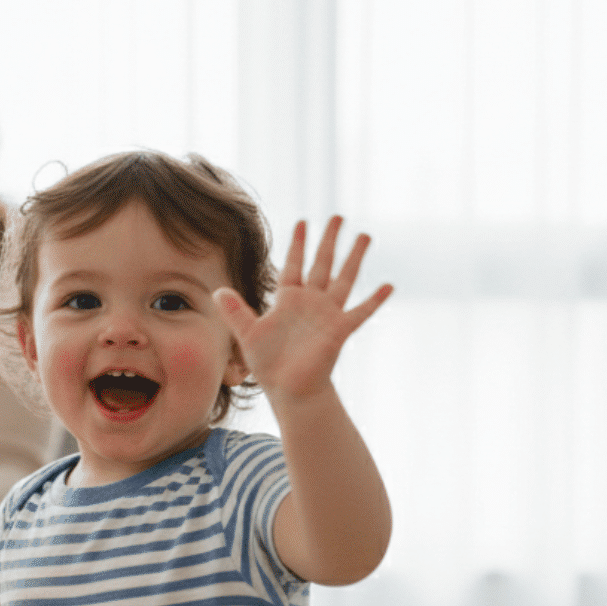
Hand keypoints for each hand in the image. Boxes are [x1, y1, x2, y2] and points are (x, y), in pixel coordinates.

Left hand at [214, 216, 391, 406]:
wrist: (289, 389)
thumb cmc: (269, 364)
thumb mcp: (247, 334)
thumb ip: (234, 312)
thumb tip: (217, 291)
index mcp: (288, 299)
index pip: (294, 264)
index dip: (298, 243)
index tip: (303, 221)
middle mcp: (310, 302)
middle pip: (322, 263)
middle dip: (329, 240)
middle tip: (338, 216)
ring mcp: (327, 314)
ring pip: (344, 279)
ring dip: (354, 258)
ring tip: (364, 236)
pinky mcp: (340, 331)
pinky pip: (360, 312)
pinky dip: (374, 300)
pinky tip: (389, 285)